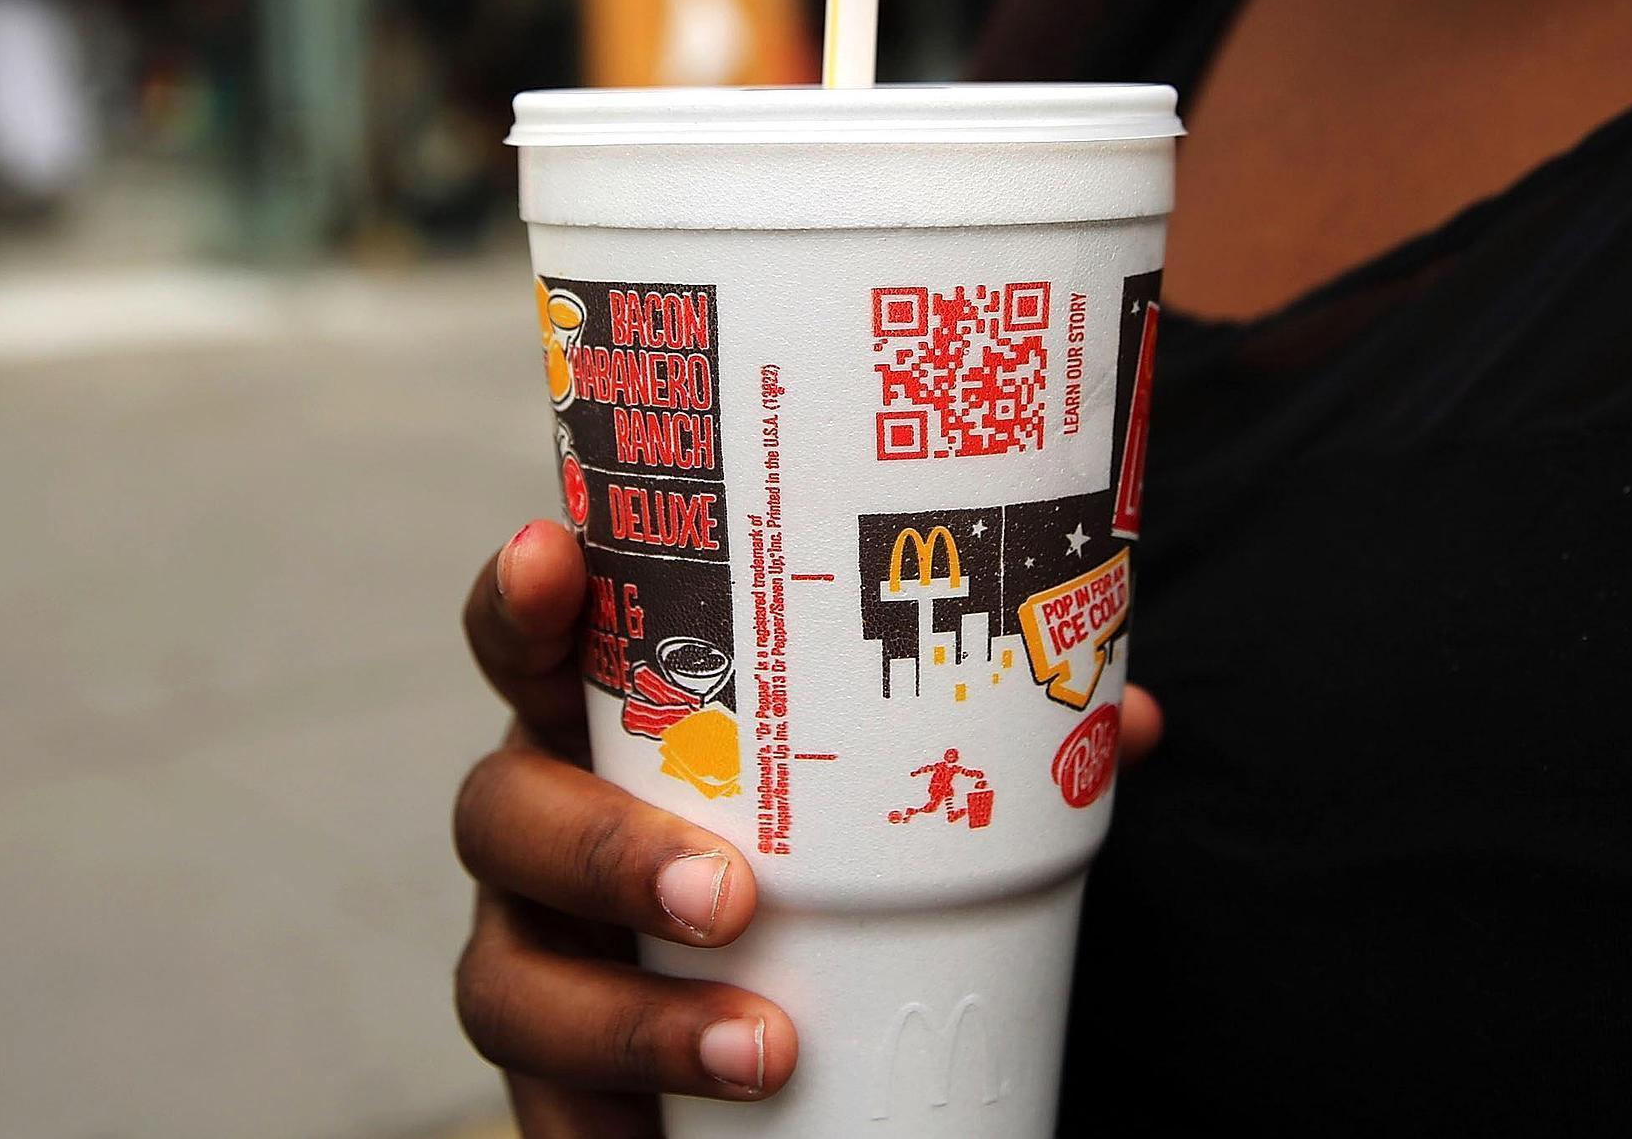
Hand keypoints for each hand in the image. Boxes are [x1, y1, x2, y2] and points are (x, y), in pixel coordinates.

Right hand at [452, 519, 1162, 1134]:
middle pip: (501, 812)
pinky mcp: (550, 1078)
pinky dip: (597, 1130)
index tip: (557, 551)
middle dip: (603, 848)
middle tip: (729, 893)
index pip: (533, 642)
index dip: (521, 596)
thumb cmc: (827, 852)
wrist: (797, 1018)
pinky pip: (538, 1110)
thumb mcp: (893, 791)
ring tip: (763, 1046)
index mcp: (614, 726)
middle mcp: (545, 828)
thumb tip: (1130, 717)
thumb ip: (997, 744)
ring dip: (630, 1019)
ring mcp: (533, 954)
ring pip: (507, 979)